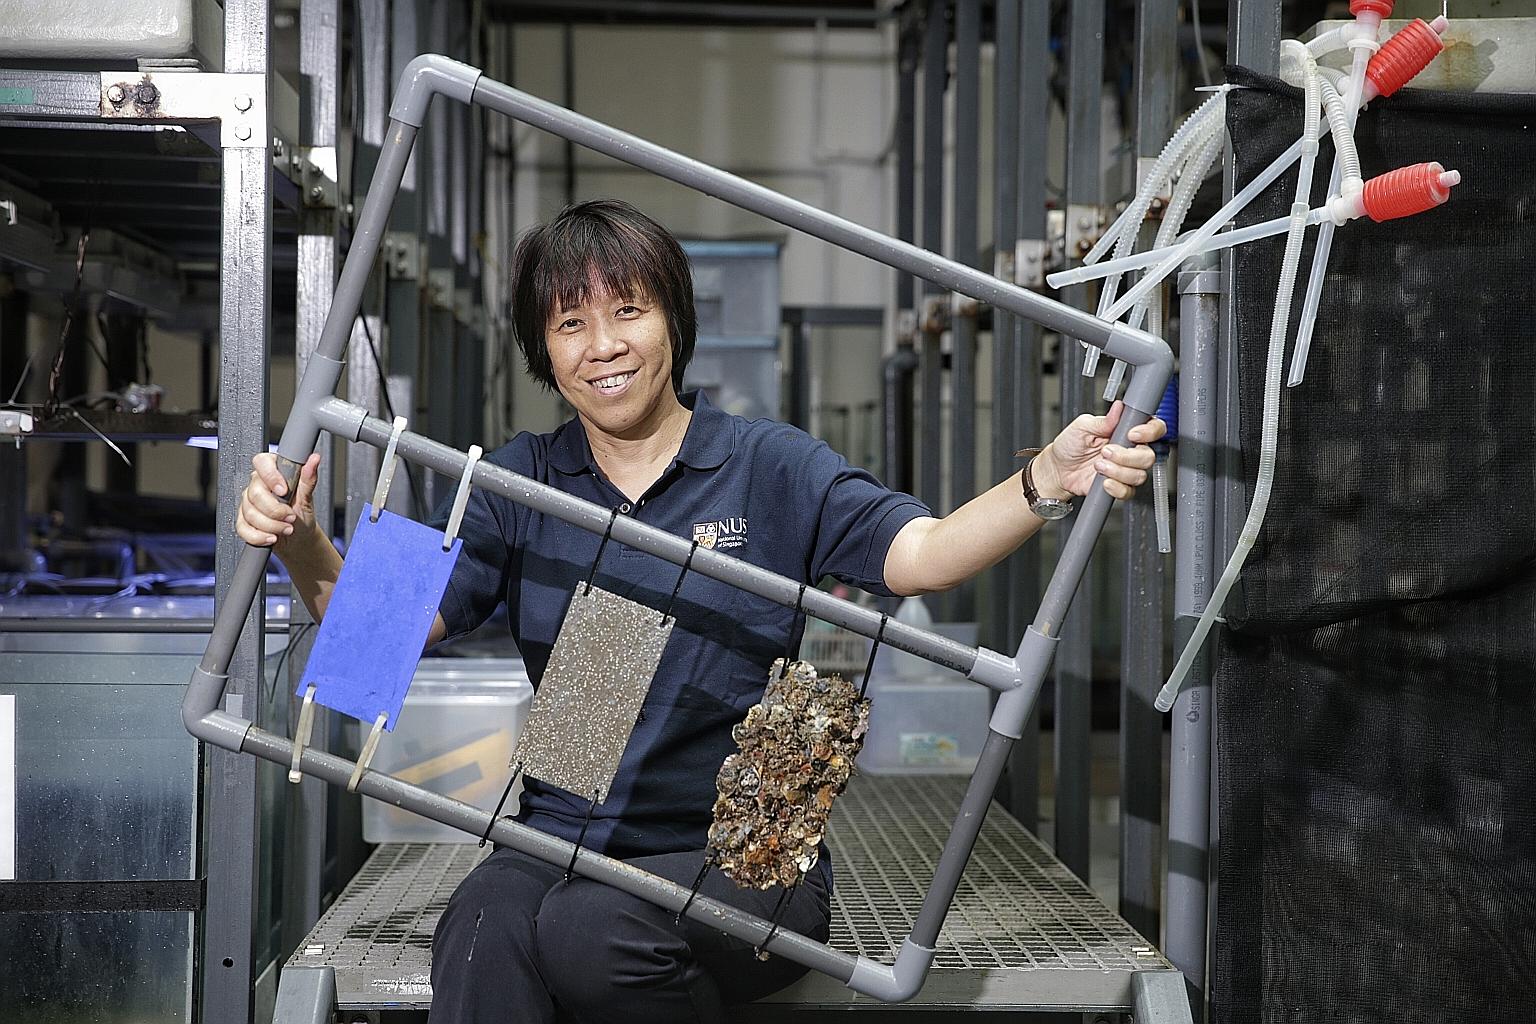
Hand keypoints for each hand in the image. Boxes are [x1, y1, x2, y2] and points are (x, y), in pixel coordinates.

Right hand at [236, 451, 320, 549]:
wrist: (299, 537)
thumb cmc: (302, 514)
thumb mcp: (307, 497)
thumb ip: (308, 478)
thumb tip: (314, 459)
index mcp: (272, 473)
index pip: (261, 462)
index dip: (271, 476)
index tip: (284, 491)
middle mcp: (257, 486)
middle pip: (255, 493)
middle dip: (276, 510)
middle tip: (291, 517)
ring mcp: (247, 503)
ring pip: (250, 513)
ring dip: (272, 525)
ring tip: (287, 528)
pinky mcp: (242, 521)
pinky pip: (243, 528)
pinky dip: (260, 536)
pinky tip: (272, 537)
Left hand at [1035, 401, 1164, 501]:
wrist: (1057, 469)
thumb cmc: (1069, 445)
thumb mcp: (1082, 426)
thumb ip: (1104, 420)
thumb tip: (1119, 407)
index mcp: (1126, 431)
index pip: (1153, 428)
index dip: (1149, 432)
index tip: (1132, 434)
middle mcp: (1130, 450)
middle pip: (1148, 455)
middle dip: (1127, 456)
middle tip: (1105, 452)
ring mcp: (1126, 469)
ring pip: (1139, 475)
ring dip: (1117, 471)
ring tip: (1098, 465)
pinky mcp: (1119, 486)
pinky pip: (1129, 491)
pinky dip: (1116, 487)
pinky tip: (1103, 481)